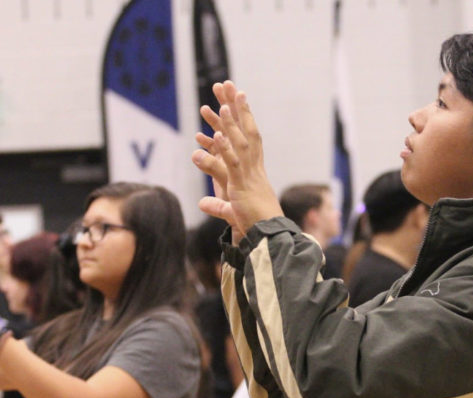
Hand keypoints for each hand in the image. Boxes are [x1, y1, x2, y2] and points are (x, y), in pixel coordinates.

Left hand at [192, 81, 281, 238]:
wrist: (268, 238)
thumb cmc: (255, 226)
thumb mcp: (231, 213)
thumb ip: (217, 205)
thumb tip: (203, 203)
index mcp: (253, 170)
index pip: (247, 138)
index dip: (241, 117)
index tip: (236, 98)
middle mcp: (253, 168)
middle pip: (245, 131)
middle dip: (236, 108)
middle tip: (228, 85)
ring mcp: (248, 176)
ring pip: (240, 144)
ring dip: (232, 123)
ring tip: (224, 102)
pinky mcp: (241, 188)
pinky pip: (232, 165)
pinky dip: (224, 149)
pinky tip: (217, 134)